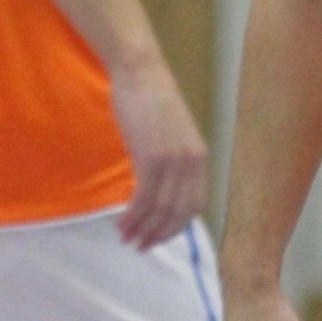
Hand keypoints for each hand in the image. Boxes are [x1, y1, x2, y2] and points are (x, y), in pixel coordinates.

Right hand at [110, 56, 208, 249]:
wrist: (141, 74)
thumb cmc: (152, 101)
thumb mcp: (172, 135)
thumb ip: (173, 161)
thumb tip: (162, 190)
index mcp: (199, 156)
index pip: (195, 205)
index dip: (177, 227)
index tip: (159, 238)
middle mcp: (192, 161)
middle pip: (178, 212)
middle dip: (159, 234)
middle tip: (140, 246)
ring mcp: (173, 160)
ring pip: (160, 209)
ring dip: (142, 229)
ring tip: (126, 238)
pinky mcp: (152, 158)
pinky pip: (144, 198)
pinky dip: (133, 216)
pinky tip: (122, 223)